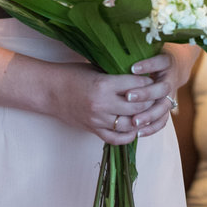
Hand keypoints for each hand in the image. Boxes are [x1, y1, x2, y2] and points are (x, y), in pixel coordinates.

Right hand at [53, 61, 169, 144]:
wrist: (49, 90)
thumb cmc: (72, 74)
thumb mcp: (95, 68)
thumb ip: (115, 73)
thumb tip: (138, 73)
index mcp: (103, 84)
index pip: (136, 85)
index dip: (147, 82)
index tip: (153, 78)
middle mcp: (102, 103)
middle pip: (137, 106)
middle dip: (150, 100)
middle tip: (156, 95)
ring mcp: (98, 119)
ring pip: (129, 123)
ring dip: (142, 118)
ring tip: (150, 111)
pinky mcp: (93, 129)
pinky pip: (115, 138)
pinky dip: (128, 135)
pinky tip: (136, 129)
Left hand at [125, 52, 179, 137]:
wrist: (175, 67)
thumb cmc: (153, 58)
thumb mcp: (147, 51)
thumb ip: (133, 53)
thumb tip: (112, 52)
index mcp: (166, 62)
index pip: (159, 62)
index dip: (147, 66)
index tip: (132, 68)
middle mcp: (170, 79)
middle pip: (162, 88)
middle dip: (145, 93)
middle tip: (128, 96)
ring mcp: (170, 95)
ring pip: (163, 108)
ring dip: (149, 115)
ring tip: (134, 121)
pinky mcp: (168, 108)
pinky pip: (162, 121)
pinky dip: (152, 128)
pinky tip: (138, 132)